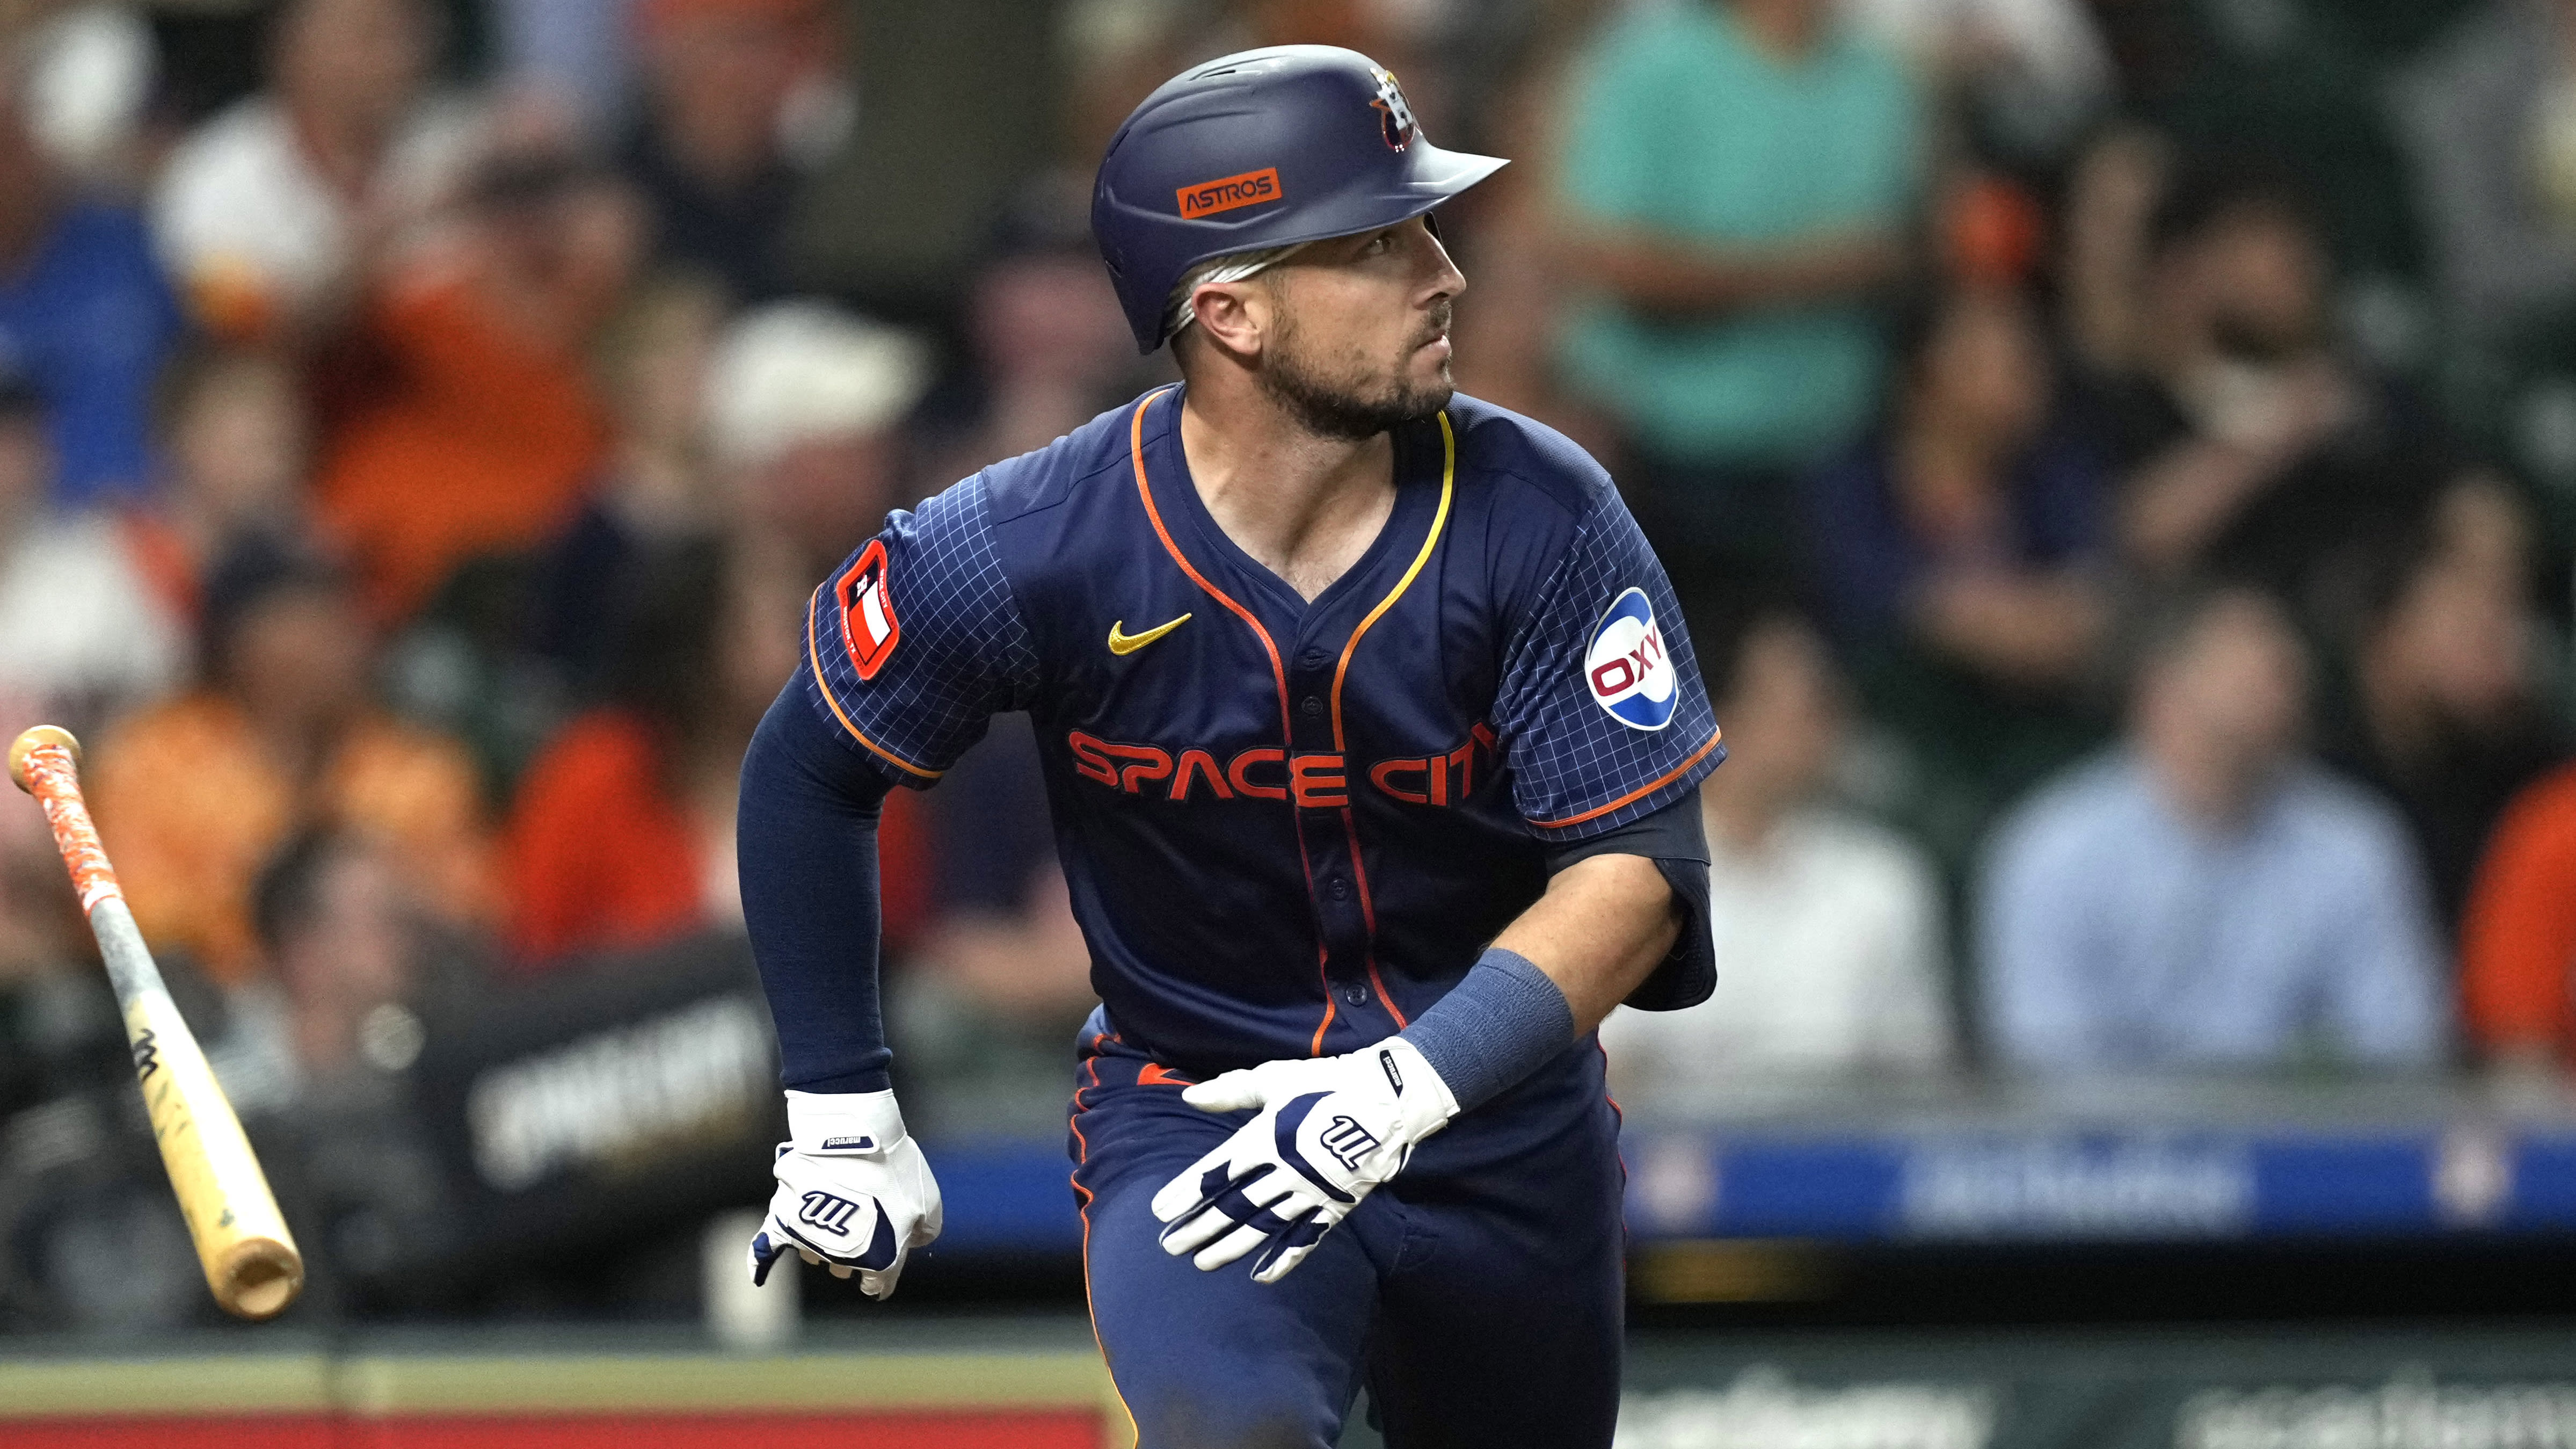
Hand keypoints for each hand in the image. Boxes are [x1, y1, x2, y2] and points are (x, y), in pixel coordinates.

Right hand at [747, 1090, 942, 1298]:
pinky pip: (766, 1246)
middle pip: (844, 1268)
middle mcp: (841, 1256)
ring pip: (815, 1254)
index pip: (877, 1286)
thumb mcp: (928, 1201)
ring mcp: (810, 1239)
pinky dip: (761, 1260)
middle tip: (859, 1240)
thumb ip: (924, 1229)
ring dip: (824, 1246)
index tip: (877, 1285)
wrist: (855, 1137)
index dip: (879, 1285)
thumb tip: (914, 1239)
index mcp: (878, 1259)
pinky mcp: (786, 1218)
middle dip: (853, 1261)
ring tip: (831, 1227)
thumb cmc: (895, 1169)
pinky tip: (758, 1274)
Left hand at [1150, 1038, 1457, 1283]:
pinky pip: (1306, 1239)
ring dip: (1231, 1247)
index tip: (1160, 1211)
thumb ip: (1231, 1090)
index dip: (1186, 1193)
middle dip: (1200, 1227)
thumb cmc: (1329, 1082)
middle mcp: (1284, 1171)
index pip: (1216, 1172)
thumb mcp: (1276, 1078)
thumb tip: (1188, 1097)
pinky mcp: (1336, 1206)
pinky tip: (1261, 1275)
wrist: (1390, 1099)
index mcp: (1266, 1138)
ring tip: (1203, 1263)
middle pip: (1234, 1206)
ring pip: (1264, 1227)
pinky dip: (1283, 1259)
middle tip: (1170, 1246)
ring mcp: (1311, 1192)